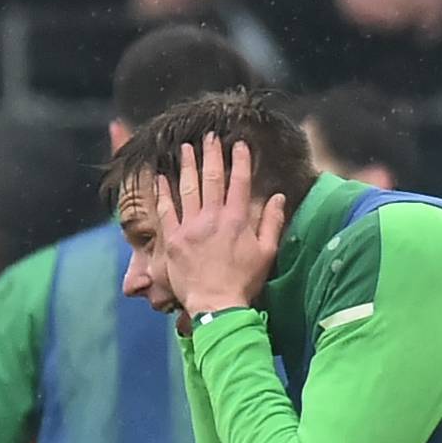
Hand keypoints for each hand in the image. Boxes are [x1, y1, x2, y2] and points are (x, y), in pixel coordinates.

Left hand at [154, 134, 285, 315]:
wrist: (217, 305)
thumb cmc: (244, 282)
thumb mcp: (267, 253)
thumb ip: (273, 223)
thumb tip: (279, 197)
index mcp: (237, 220)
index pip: (240, 182)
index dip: (240, 161)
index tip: (238, 144)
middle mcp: (213, 218)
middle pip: (212, 179)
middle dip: (211, 155)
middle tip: (209, 137)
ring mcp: (191, 227)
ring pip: (188, 189)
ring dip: (187, 166)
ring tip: (185, 148)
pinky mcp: (174, 239)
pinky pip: (166, 210)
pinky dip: (163, 192)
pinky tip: (161, 177)